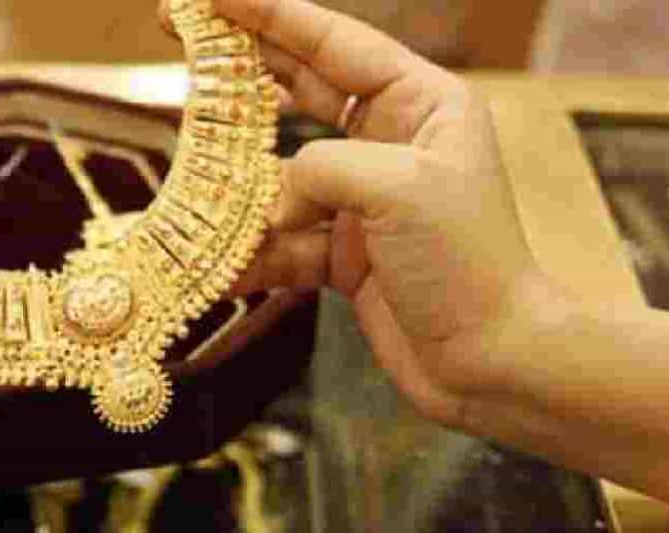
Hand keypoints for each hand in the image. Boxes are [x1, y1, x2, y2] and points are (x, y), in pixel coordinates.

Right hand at [164, 0, 553, 427]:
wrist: (489, 362)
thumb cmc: (467, 262)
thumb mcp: (398, 188)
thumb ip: (320, 169)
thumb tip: (272, 204)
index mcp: (421, 105)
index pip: (334, 42)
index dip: (269, 13)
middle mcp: (392, 144)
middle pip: (300, 90)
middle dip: (240, 70)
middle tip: (179, 36)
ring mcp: (365, 201)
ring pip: (281, 178)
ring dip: (236, 189)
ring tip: (186, 188)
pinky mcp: (347, 255)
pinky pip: (284, 244)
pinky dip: (252, 257)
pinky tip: (217, 268)